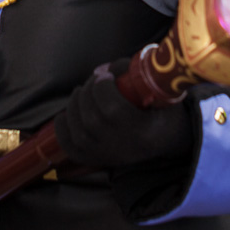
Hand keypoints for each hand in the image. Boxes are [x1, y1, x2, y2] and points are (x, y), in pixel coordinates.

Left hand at [54, 61, 193, 169]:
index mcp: (144, 132)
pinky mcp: (98, 160)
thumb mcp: (158, 88)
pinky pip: (71, 148)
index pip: (112, 110)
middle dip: (87, 93)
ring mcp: (109, 157)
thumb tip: (102, 70)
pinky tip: (66, 114)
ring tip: (81, 92)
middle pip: (92, 120)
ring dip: (74, 106)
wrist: (166, 138)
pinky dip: (63, 129)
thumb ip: (133, 73)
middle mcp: (124, 149)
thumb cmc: (162, 109)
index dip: (103, 88)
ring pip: (79, 133)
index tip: (106, 75)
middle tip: (94, 80)